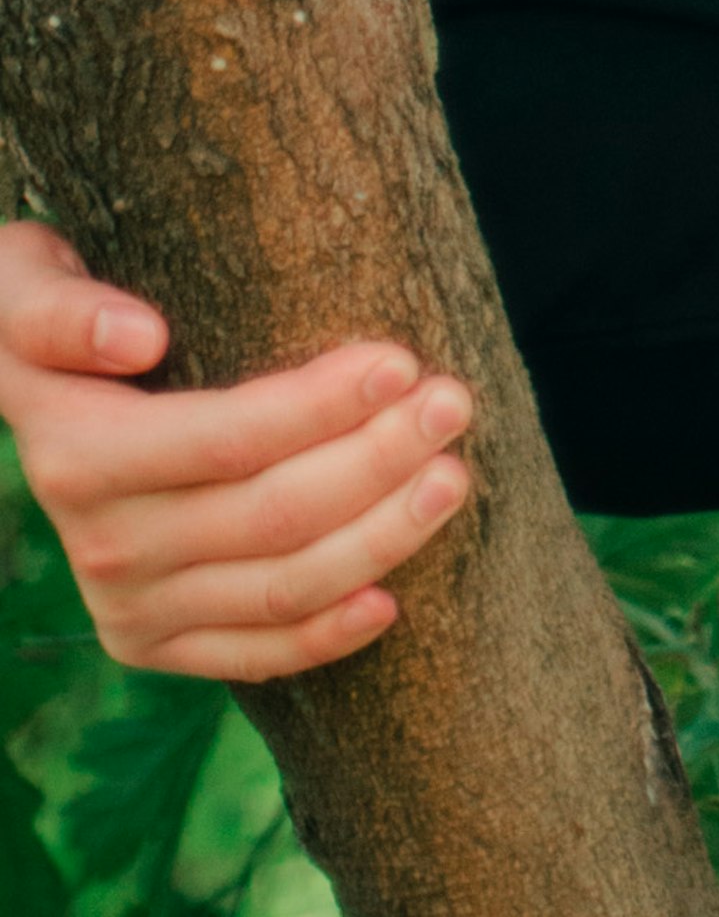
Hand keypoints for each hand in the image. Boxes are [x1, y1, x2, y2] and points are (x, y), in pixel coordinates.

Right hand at [0, 226, 471, 682]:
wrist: (25, 397)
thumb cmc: (44, 313)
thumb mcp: (24, 285)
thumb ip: (63, 311)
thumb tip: (139, 337)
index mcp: (79, 457)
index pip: (227, 441)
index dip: (319, 407)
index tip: (404, 361)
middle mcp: (102, 545)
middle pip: (271, 516)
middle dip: (377, 461)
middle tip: (454, 404)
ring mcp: (127, 607)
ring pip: (279, 589)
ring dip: (378, 540)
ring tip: (450, 478)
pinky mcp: (152, 644)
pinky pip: (251, 655)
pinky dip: (324, 635)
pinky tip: (390, 602)